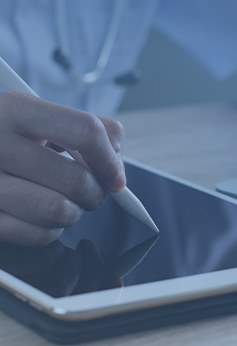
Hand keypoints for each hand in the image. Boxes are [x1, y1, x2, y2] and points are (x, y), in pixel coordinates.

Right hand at [0, 91, 125, 245]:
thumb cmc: (10, 138)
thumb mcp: (41, 116)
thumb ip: (89, 128)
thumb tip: (116, 162)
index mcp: (17, 110)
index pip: (86, 131)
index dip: (110, 159)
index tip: (116, 177)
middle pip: (77, 179)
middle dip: (96, 192)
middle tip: (90, 191)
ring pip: (60, 211)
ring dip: (73, 212)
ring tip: (62, 200)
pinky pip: (38, 235)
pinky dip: (49, 230)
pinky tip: (38, 214)